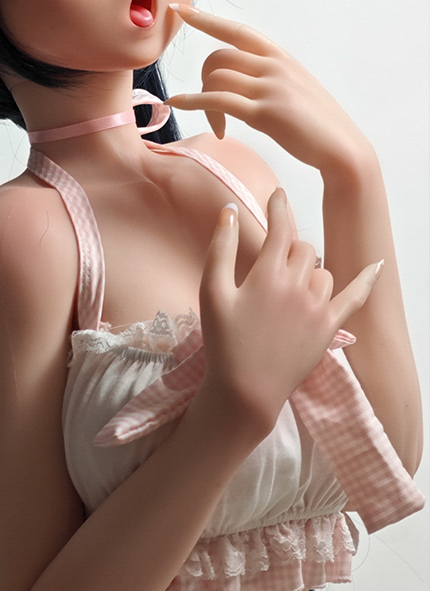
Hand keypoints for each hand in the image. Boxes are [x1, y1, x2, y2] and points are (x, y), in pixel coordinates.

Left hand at [196, 21, 371, 196]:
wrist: (342, 148)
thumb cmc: (318, 126)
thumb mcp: (295, 89)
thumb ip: (272, 78)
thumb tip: (249, 81)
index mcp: (279, 56)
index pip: (236, 30)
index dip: (206, 19)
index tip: (182, 10)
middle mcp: (272, 65)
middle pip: (219, 56)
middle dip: (204, 80)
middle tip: (210, 109)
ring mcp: (269, 87)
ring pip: (216, 77)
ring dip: (204, 102)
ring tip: (218, 127)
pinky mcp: (265, 113)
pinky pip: (217, 100)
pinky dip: (192, 102)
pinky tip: (177, 104)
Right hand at [200, 182, 382, 441]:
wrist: (246, 394)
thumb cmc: (224, 345)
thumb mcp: (212, 294)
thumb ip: (221, 249)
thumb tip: (230, 211)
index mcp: (269, 274)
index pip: (281, 228)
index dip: (279, 208)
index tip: (278, 196)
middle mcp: (298, 287)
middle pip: (303, 249)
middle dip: (289, 251)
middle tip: (273, 270)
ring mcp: (317, 308)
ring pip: (322, 271)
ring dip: (309, 273)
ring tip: (291, 293)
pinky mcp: (328, 329)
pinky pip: (354, 297)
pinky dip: (367, 280)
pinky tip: (378, 265)